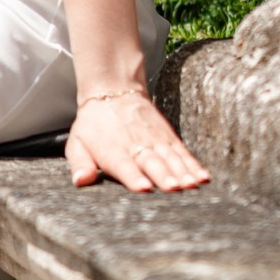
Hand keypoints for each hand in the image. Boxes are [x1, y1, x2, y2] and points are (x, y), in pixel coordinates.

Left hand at [66, 87, 208, 192]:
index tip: (144, 188)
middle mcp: (136, 145)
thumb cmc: (93, 124)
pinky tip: (202, 176)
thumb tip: (80, 180)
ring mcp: (155, 140)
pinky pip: (182, 152)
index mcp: (113, 150)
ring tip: (192, 184)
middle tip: (174, 188)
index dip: (134, 176)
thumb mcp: (77, 141)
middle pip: (152, 162)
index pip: (124, 165)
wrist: (113, 90)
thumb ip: (80, 163)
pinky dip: (193, 164)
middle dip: (163, 176)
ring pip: (170, 157)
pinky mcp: (168, 137)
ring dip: (182, 172)